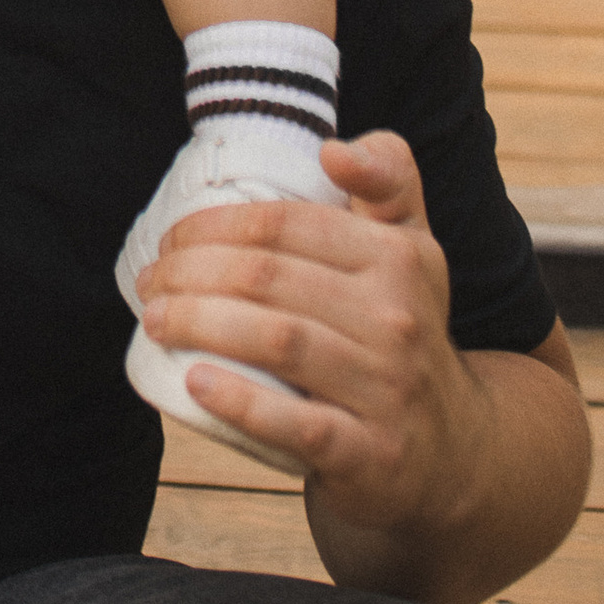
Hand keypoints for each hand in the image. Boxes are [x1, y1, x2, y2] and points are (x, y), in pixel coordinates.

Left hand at [133, 131, 488, 545]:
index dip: (214, 225)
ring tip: (156, 320)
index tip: (171, 238)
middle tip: (151, 282)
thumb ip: (386, 174)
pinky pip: (297, 426)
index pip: (285, 224)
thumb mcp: (411, 245)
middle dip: (191, 274)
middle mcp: (400, 319)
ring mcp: (388, 390)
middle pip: (270, 279)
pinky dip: (241, 402)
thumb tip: (333, 148)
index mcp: (401, 257)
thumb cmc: (402, 326)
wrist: (452, 447)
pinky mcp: (371, 455)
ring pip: (278, 341)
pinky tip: (195, 382)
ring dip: (200, 324)